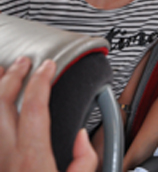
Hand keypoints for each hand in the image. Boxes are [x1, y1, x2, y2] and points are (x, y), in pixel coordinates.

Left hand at [0, 57, 97, 171]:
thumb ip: (84, 160)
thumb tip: (81, 138)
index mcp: (33, 158)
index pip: (34, 107)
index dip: (41, 81)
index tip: (48, 66)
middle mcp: (7, 157)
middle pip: (2, 104)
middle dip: (13, 77)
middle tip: (23, 62)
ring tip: (1, 71)